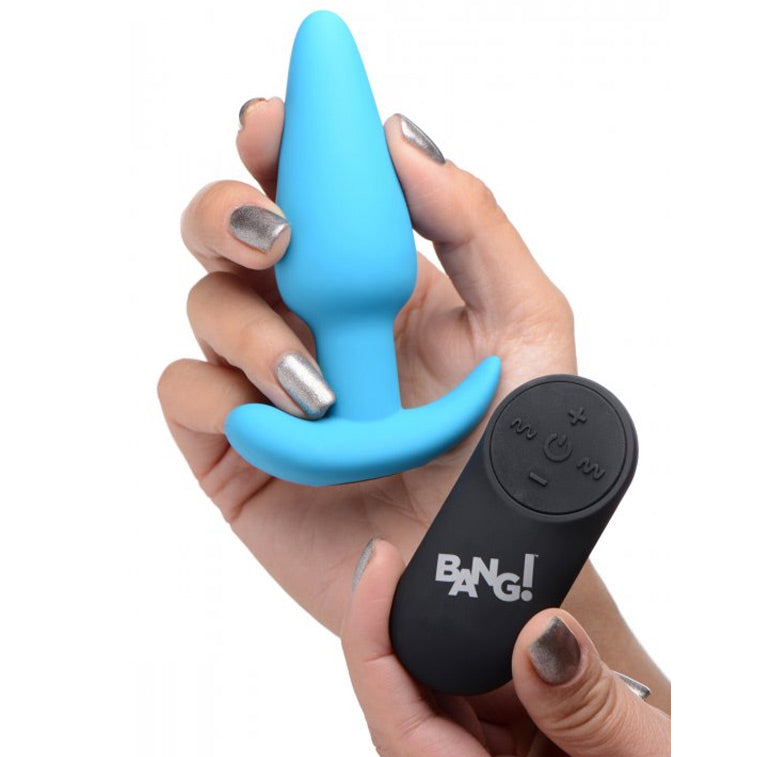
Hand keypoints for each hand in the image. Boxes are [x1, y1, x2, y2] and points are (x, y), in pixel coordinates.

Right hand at [158, 99, 574, 632]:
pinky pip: (187, 394)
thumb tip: (399, 139)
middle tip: (276, 235)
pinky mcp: (234, 450)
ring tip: (321, 390)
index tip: (273, 126)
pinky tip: (282, 425)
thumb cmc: (508, 451)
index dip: (278, 148)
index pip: (306, 191)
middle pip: (228, 234)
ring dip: (249, 328)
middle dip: (229, 213)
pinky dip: (218, 395)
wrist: (479, 568)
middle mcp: (311, 322)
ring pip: (206, 306)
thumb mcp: (525, 326)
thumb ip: (473, 225)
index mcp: (374, 284)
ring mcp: (267, 384)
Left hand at [342, 539, 670, 756]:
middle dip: (395, 632)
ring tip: (451, 577)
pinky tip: (497, 617)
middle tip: (397, 559)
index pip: (400, 729)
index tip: (376, 570)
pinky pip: (483, 702)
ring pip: (441, 703)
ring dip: (442, 641)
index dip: (371, 647)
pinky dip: (483, 654)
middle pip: (407, 710)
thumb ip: (590, 707)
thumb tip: (539, 630)